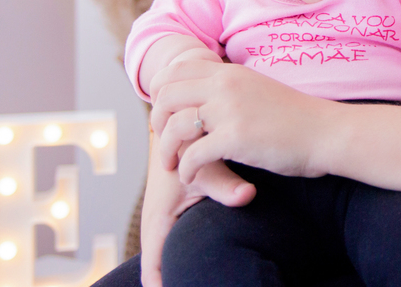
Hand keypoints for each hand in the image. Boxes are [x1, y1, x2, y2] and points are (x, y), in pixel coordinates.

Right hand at [138, 135, 255, 286]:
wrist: (178, 130)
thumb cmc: (189, 149)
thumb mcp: (207, 169)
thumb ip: (227, 185)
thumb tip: (247, 196)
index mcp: (157, 222)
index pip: (154, 269)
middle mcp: (154, 227)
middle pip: (157, 271)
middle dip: (170, 286)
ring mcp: (159, 225)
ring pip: (161, 260)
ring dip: (171, 276)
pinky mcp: (168, 219)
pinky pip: (167, 248)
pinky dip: (176, 262)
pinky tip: (194, 274)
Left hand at [151, 58, 341, 184]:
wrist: (327, 132)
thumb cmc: (297, 119)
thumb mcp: (259, 91)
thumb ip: (232, 90)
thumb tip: (207, 99)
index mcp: (231, 72)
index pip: (178, 69)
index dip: (162, 90)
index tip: (164, 113)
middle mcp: (227, 85)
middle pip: (167, 95)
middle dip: (157, 120)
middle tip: (162, 141)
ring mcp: (230, 110)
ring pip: (174, 125)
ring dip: (166, 149)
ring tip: (170, 165)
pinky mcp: (236, 137)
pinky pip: (193, 155)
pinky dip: (186, 169)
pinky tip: (191, 177)